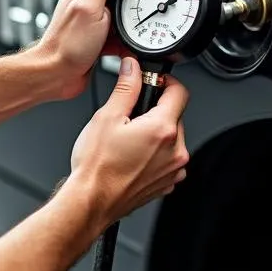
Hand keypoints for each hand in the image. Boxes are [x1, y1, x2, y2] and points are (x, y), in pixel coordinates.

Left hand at [33, 0, 143, 99]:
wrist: (58, 75)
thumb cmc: (66, 44)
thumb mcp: (89, 5)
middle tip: (152, 3)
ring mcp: (98, 14)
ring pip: (128, 9)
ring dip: (137, 17)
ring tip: (143, 25)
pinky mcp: (103, 31)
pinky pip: (124, 29)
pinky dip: (131, 36)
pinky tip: (132, 43)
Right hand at [68, 57, 189, 225]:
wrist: (91, 202)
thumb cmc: (96, 167)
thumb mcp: (107, 116)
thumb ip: (126, 87)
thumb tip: (133, 68)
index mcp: (162, 130)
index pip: (180, 92)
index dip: (165, 82)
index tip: (153, 83)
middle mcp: (175, 151)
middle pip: (174, 116)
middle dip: (155, 111)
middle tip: (130, 118)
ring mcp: (173, 170)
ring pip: (171, 139)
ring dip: (155, 134)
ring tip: (128, 141)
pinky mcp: (167, 184)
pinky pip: (167, 160)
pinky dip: (154, 155)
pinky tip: (132, 157)